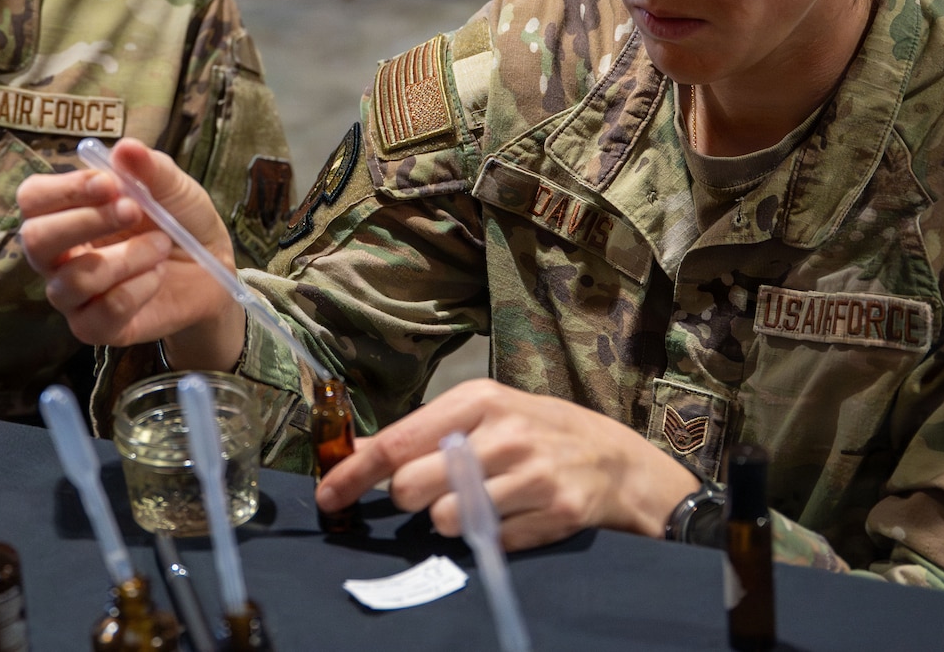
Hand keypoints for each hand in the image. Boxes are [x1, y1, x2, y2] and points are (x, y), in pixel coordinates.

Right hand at [16, 137, 243, 367]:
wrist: (211, 270)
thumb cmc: (180, 221)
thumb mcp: (173, 188)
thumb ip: (150, 169)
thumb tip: (125, 147)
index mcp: (66, 212)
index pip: (33, 198)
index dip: (64, 189)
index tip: (110, 183)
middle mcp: (58, 255)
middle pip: (34, 240)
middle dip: (85, 221)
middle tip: (132, 209)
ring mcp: (73, 296)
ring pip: (74, 280)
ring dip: (125, 257)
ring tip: (160, 246)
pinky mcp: (95, 328)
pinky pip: (102, 314)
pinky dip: (137, 290)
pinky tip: (157, 275)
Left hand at [315, 380, 698, 549]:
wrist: (614, 459)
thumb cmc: (535, 431)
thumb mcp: (481, 414)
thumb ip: (423, 434)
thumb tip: (353, 456)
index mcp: (477, 400)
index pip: (397, 443)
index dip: (354, 474)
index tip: (328, 496)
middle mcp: (503, 434)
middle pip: (413, 488)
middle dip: (410, 499)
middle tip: (431, 493)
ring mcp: (531, 474)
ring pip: (447, 520)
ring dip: (450, 520)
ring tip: (478, 501)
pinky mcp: (554, 512)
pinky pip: (489, 543)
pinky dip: (488, 537)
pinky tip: (510, 514)